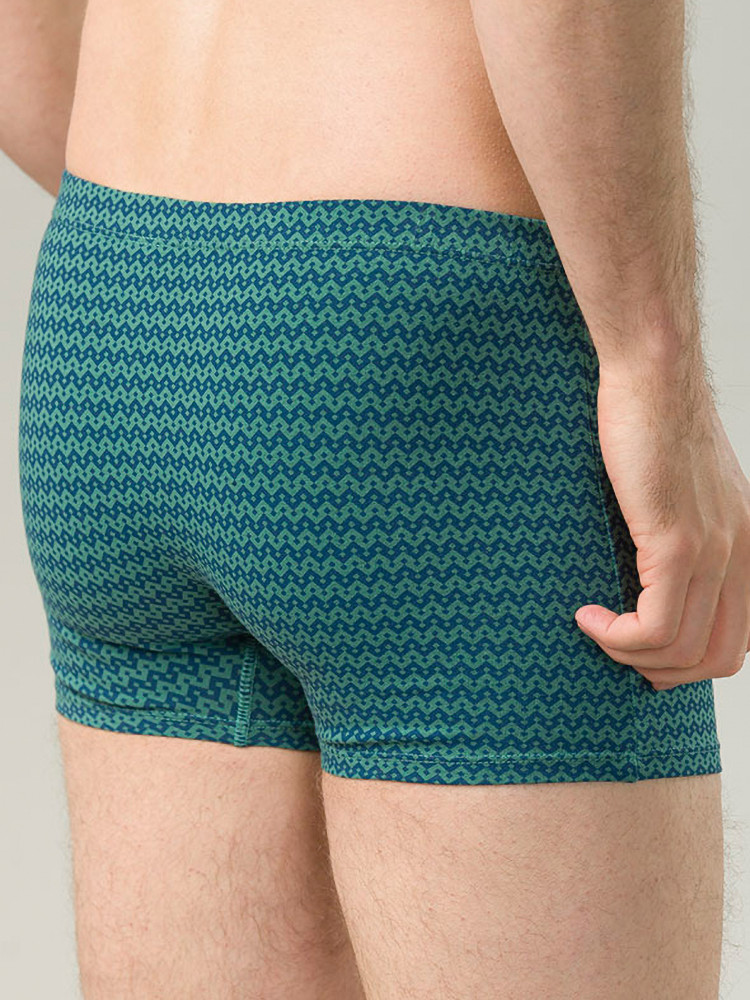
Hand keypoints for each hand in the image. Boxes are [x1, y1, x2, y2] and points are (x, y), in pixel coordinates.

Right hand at [575, 359, 749, 690]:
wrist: (653, 374)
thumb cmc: (655, 424)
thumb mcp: (686, 491)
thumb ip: (685, 535)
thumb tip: (649, 577)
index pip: (735, 640)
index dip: (685, 662)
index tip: (638, 647)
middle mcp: (745, 556)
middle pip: (718, 658)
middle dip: (663, 673)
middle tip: (617, 650)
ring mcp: (715, 550)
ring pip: (682, 651)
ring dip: (628, 655)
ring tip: (593, 626)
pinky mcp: (677, 540)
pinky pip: (655, 625)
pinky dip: (617, 636)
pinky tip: (587, 614)